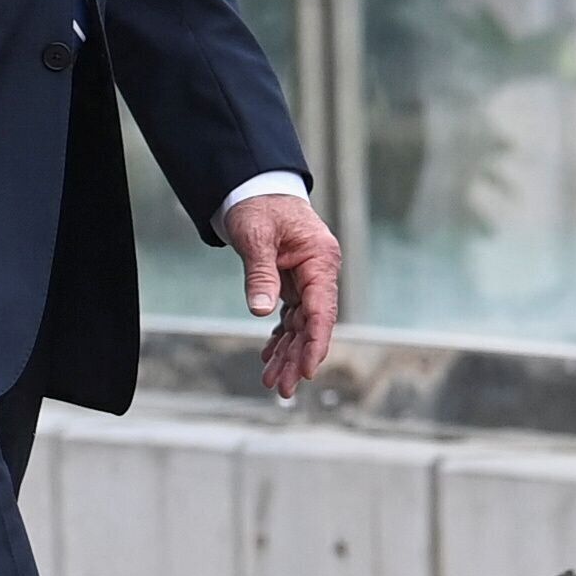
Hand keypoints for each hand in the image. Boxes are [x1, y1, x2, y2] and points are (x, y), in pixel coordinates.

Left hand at [226, 191, 342, 400]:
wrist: (253, 187)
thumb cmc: (257, 205)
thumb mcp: (255, 238)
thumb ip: (260, 275)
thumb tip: (262, 313)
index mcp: (320, 259)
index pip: (322, 309)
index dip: (315, 342)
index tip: (307, 370)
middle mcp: (319, 272)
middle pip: (313, 324)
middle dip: (298, 357)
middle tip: (282, 389)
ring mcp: (307, 278)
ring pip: (301, 325)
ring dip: (287, 353)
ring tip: (272, 382)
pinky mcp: (293, 282)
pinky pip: (289, 316)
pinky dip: (279, 337)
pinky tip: (269, 357)